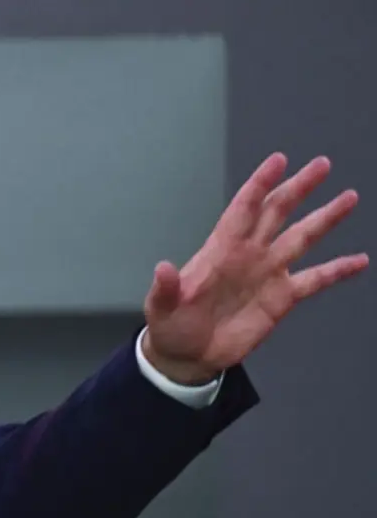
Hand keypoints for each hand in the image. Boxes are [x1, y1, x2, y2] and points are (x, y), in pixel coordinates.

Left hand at [141, 153, 366, 384]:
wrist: (187, 355)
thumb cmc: (170, 326)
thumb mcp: (160, 308)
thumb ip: (165, 289)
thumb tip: (162, 268)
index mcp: (220, 250)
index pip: (243, 210)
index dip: (260, 185)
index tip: (278, 161)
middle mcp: (249, 254)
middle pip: (278, 212)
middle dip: (298, 188)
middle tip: (321, 164)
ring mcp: (267, 274)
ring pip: (302, 238)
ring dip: (325, 218)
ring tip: (349, 197)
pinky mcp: (282, 298)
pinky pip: (315, 279)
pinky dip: (337, 270)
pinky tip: (360, 261)